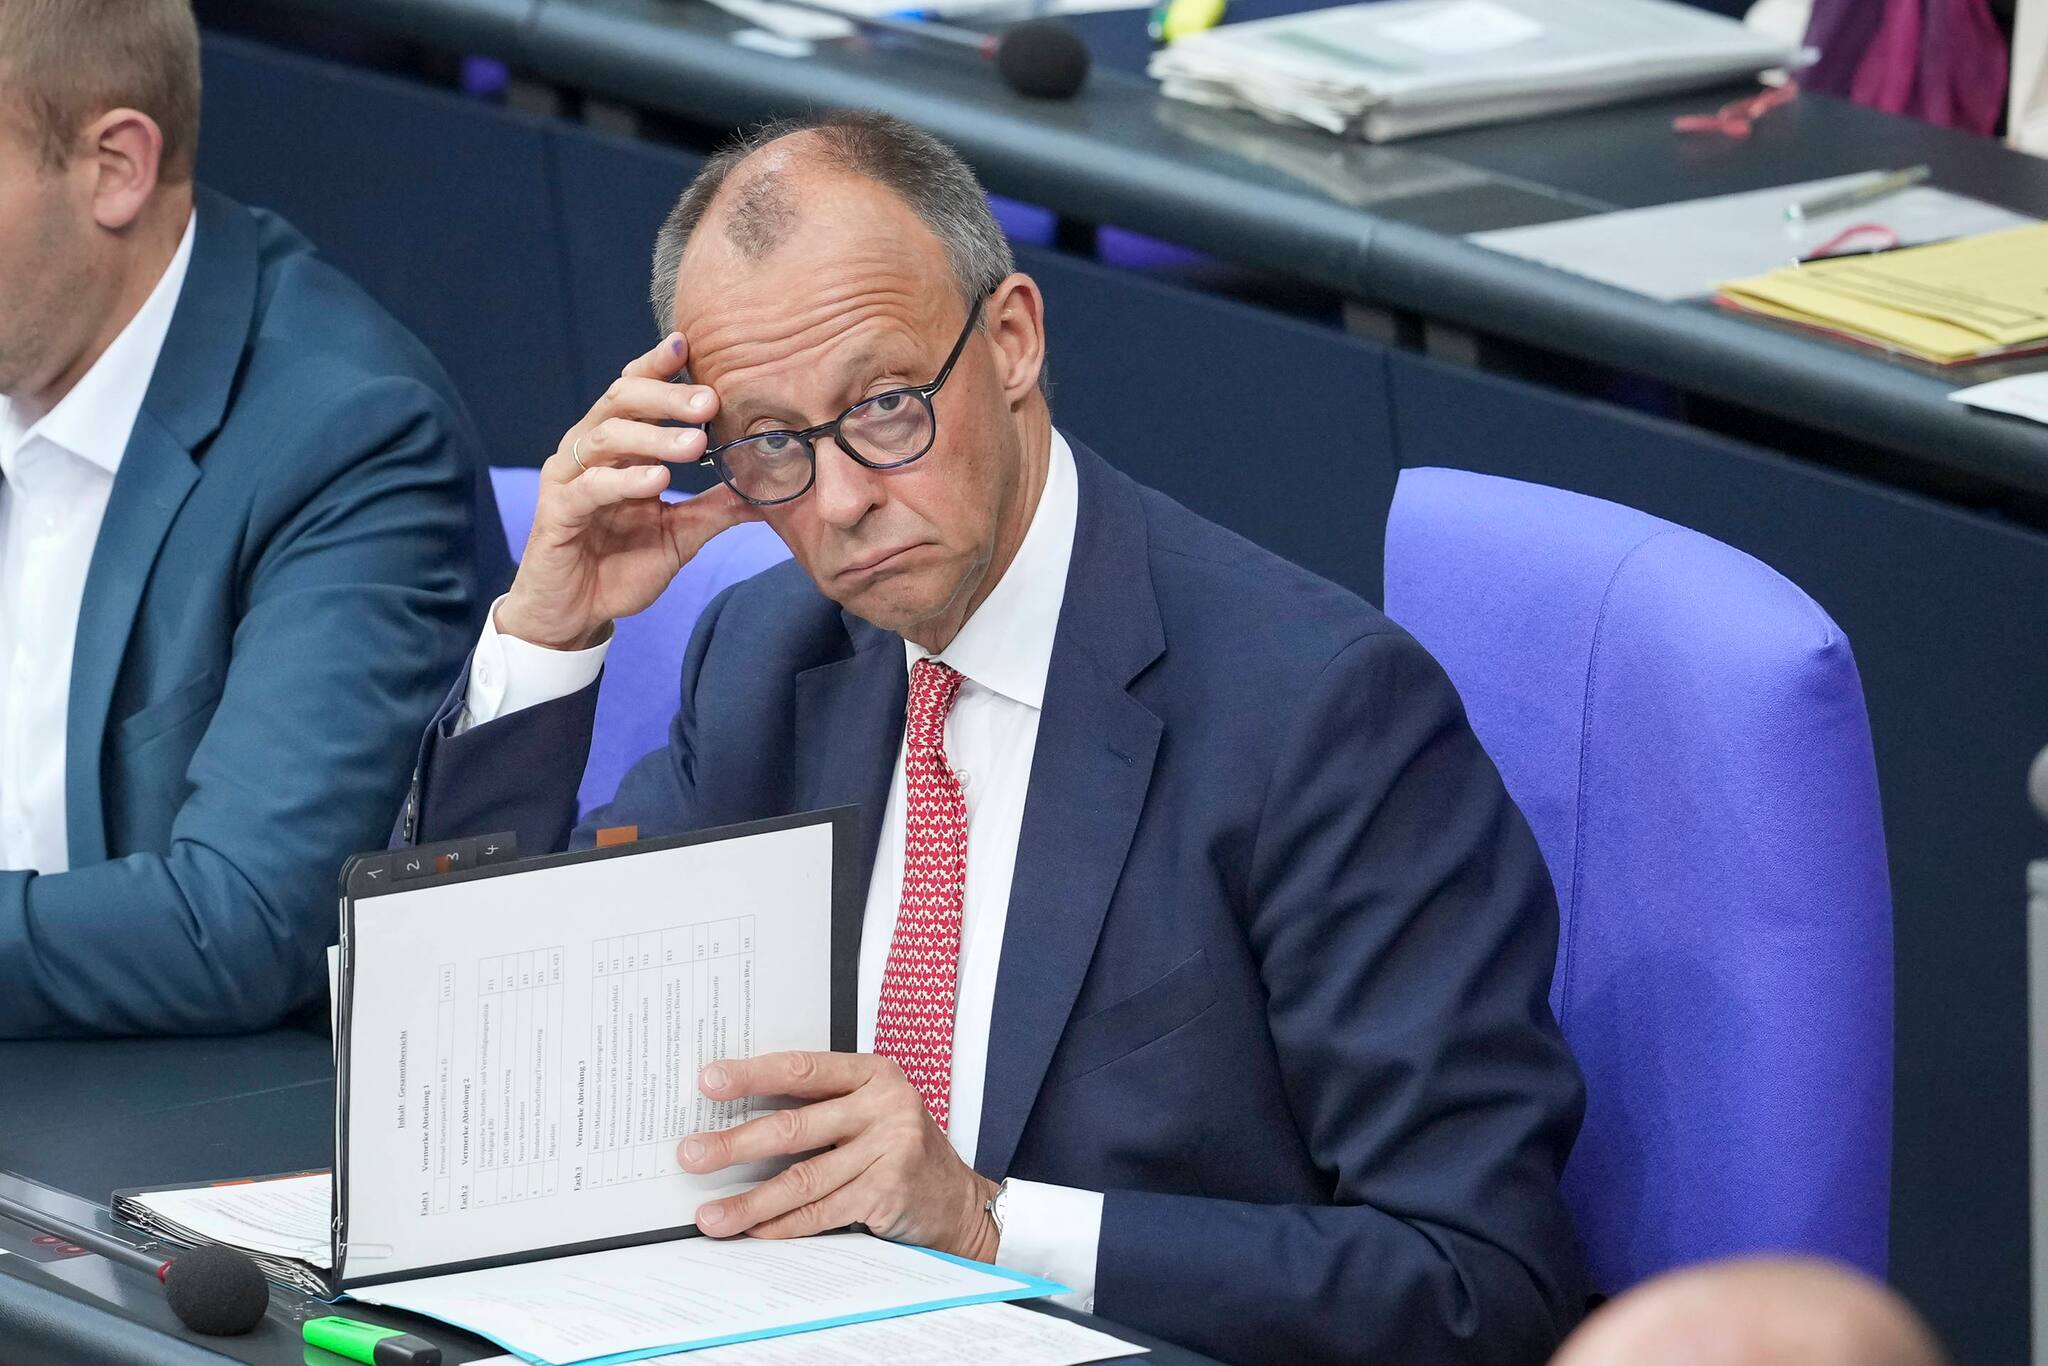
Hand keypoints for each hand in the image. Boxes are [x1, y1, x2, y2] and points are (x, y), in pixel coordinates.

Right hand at [495, 334, 761, 650]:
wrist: (576, 614)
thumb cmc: (621, 565)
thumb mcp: (682, 534)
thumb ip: (718, 507)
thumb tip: (770, 488)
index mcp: (618, 447)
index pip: (635, 391)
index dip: (658, 365)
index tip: (690, 345)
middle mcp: (589, 452)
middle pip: (621, 400)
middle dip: (667, 396)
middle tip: (710, 401)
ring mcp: (569, 479)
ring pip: (606, 437)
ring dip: (653, 437)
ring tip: (693, 445)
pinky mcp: (557, 513)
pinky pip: (590, 488)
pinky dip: (624, 480)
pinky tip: (656, 480)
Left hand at [680, 1051, 1000, 1261]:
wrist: (956, 1200)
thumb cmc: (900, 1150)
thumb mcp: (873, 1111)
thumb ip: (823, 1107)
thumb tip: (739, 1120)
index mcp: (875, 1073)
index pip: (803, 1068)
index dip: (753, 1074)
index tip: (710, 1081)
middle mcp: (885, 1105)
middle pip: (795, 1126)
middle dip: (735, 1143)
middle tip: (692, 1154)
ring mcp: (890, 1149)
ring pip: (803, 1179)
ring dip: (750, 1201)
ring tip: (710, 1215)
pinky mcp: (888, 1192)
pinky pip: (821, 1212)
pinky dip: (783, 1225)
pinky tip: (753, 1232)